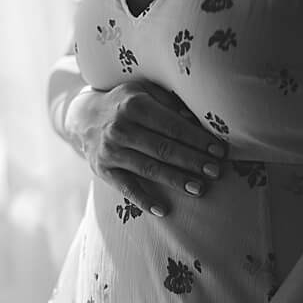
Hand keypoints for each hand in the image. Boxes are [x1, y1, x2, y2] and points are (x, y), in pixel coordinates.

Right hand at [64, 81, 224, 214]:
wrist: (85, 118)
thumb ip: (170, 104)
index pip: (172, 126)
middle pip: (163, 149)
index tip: (218, 151)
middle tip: (215, 171)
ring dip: (176, 180)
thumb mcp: (145, 92)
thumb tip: (198, 122)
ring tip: (199, 189)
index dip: (197, 139)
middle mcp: (120, 128)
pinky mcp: (104, 171)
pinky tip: (164, 210)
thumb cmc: (125, 104)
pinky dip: (145, 200)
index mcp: (134, 105)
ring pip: (149, 169)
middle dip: (192, 161)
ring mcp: (111, 151)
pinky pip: (127, 188)